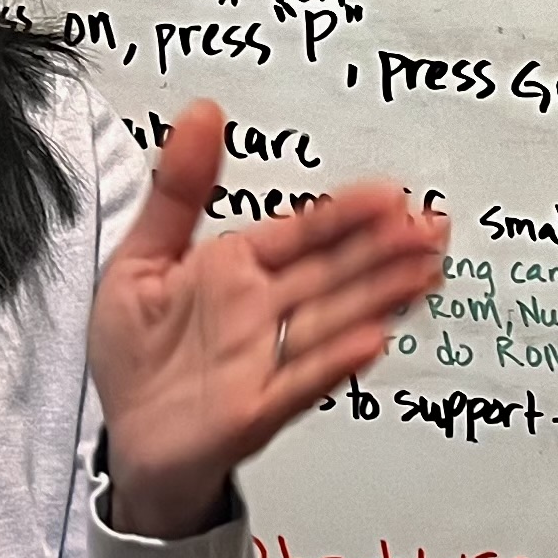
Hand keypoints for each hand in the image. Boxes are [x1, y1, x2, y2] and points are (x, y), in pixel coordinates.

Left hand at [91, 100, 447, 538]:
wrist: (127, 441)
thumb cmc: (135, 354)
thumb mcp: (138, 257)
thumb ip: (176, 190)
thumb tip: (201, 116)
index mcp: (235, 268)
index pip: (303, 231)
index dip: (347, 212)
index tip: (390, 193)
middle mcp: (259, 310)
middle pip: (332, 273)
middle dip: (383, 249)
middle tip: (430, 229)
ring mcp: (264, 359)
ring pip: (331, 319)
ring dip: (379, 296)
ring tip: (422, 274)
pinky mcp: (256, 408)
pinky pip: (300, 380)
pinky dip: (334, 362)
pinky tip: (370, 340)